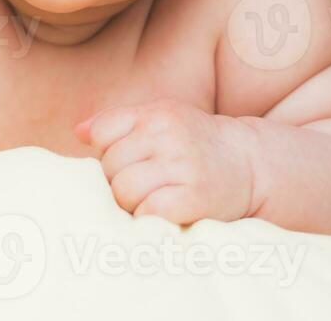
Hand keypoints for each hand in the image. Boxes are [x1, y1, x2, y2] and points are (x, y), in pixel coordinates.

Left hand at [75, 99, 256, 224]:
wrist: (251, 165)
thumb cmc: (194, 145)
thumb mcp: (160, 121)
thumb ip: (117, 124)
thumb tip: (78, 133)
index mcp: (155, 113)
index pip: (101, 132)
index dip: (107, 152)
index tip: (128, 162)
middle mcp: (168, 134)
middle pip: (109, 167)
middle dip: (118, 182)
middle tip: (145, 187)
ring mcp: (182, 164)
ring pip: (123, 191)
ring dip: (132, 204)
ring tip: (153, 200)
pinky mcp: (195, 196)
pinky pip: (147, 212)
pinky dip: (149, 218)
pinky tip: (164, 213)